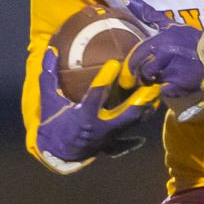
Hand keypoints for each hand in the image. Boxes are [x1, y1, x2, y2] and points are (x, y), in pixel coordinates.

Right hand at [35, 49, 164, 171]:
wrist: (52, 154)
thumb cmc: (50, 125)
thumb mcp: (48, 100)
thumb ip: (49, 76)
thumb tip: (50, 49)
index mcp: (84, 114)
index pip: (96, 94)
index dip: (105, 78)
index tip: (115, 62)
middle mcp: (100, 126)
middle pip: (127, 114)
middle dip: (141, 100)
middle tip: (153, 85)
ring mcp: (108, 137)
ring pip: (132, 125)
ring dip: (144, 112)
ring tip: (156, 97)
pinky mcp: (110, 146)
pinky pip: (125, 143)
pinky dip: (133, 140)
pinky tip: (142, 135)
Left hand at [121, 0, 203, 107]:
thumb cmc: (192, 41)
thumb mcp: (170, 25)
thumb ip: (148, 13)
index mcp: (160, 40)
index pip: (136, 55)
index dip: (135, 63)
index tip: (138, 66)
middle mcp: (165, 54)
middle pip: (141, 70)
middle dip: (144, 74)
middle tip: (153, 73)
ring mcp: (172, 71)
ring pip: (152, 81)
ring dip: (157, 81)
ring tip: (168, 75)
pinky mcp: (179, 85)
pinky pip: (163, 91)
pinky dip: (168, 90)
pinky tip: (176, 84)